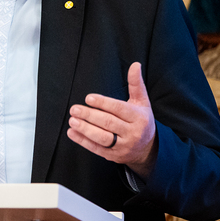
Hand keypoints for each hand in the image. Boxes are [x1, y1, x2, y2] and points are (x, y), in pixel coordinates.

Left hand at [67, 62, 156, 178]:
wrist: (147, 149)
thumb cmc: (141, 120)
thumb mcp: (142, 102)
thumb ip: (136, 84)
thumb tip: (135, 65)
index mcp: (139, 118)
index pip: (119, 109)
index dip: (103, 103)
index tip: (88, 98)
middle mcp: (132, 133)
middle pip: (109, 123)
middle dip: (90, 116)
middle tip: (74, 109)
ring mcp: (123, 146)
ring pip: (102, 138)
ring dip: (85, 129)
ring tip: (72, 120)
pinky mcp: (113, 156)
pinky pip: (96, 149)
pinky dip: (83, 141)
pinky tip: (72, 132)